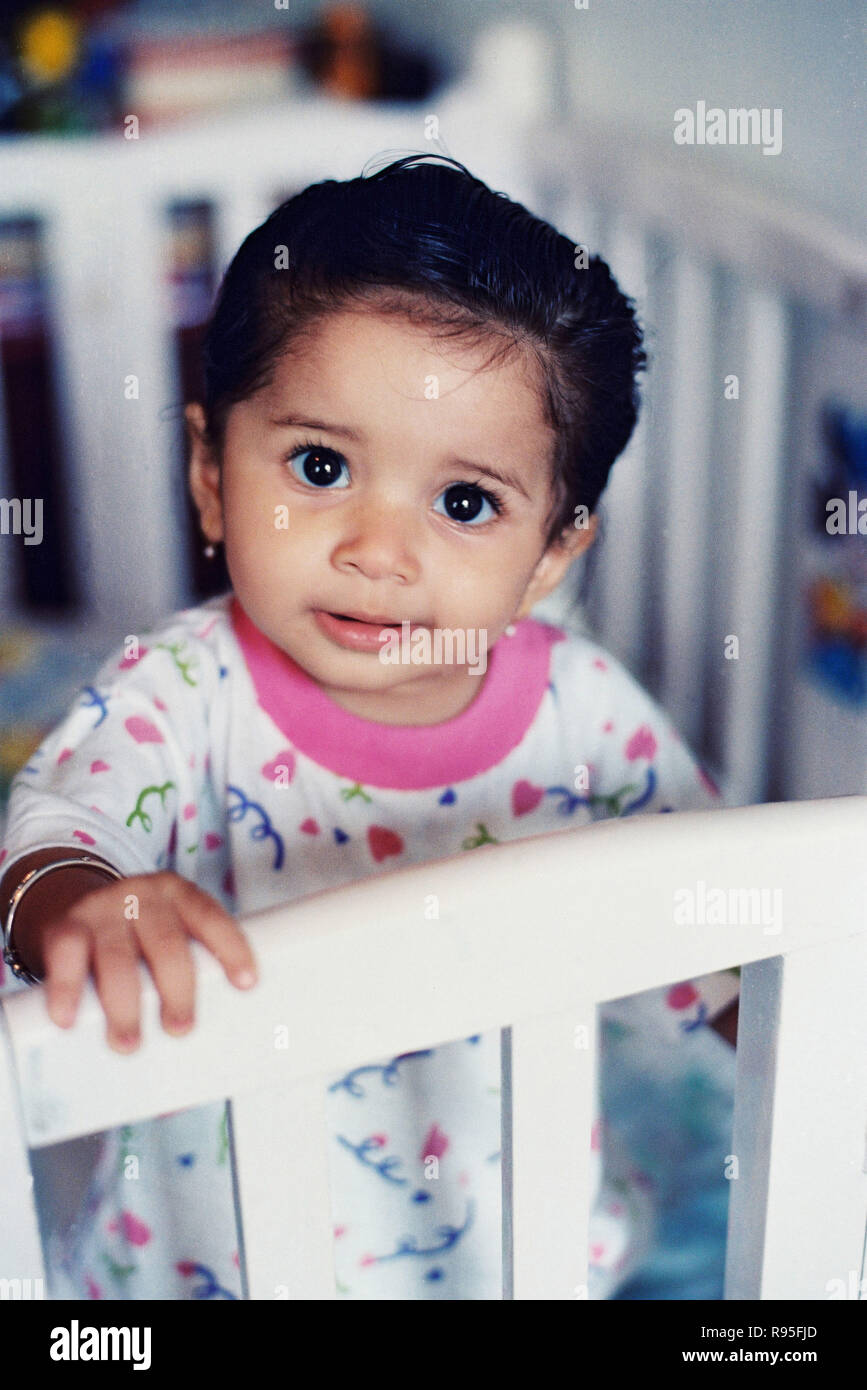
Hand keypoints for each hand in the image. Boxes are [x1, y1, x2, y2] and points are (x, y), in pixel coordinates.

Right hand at [36, 871, 256, 1052]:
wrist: (76, 906)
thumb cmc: (136, 935)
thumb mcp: (165, 934)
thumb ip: (185, 966)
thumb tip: (207, 1042)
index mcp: (179, 896)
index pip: (211, 918)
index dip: (231, 948)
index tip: (247, 984)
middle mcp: (143, 897)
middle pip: (167, 944)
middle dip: (177, 990)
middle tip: (180, 1029)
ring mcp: (103, 909)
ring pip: (117, 958)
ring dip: (125, 1005)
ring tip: (129, 1043)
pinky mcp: (65, 925)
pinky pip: (67, 955)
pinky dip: (67, 989)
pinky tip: (69, 1018)